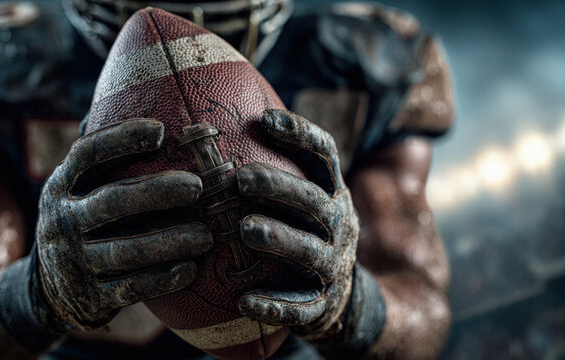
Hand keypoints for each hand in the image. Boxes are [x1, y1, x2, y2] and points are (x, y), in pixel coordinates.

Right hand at [35, 118, 212, 329]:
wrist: (51, 290)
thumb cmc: (84, 221)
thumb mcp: (78, 189)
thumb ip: (104, 156)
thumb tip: (142, 94)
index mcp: (60, 186)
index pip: (87, 154)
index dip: (122, 140)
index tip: (162, 131)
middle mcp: (61, 221)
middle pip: (110, 201)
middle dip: (156, 193)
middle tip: (198, 187)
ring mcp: (74, 262)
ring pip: (124, 251)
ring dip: (168, 242)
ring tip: (207, 236)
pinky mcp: (90, 296)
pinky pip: (130, 288)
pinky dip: (162, 280)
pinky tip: (191, 269)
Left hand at [236, 109, 358, 338]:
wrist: (340, 296)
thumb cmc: (305, 233)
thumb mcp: (305, 201)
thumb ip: (280, 171)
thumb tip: (224, 123)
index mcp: (333, 193)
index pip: (325, 155)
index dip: (300, 134)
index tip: (265, 118)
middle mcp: (340, 225)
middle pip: (315, 201)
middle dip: (281, 187)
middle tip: (241, 178)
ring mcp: (334, 266)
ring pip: (310, 252)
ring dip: (279, 238)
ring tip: (244, 229)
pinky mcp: (323, 304)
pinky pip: (300, 307)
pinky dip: (274, 304)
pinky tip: (243, 301)